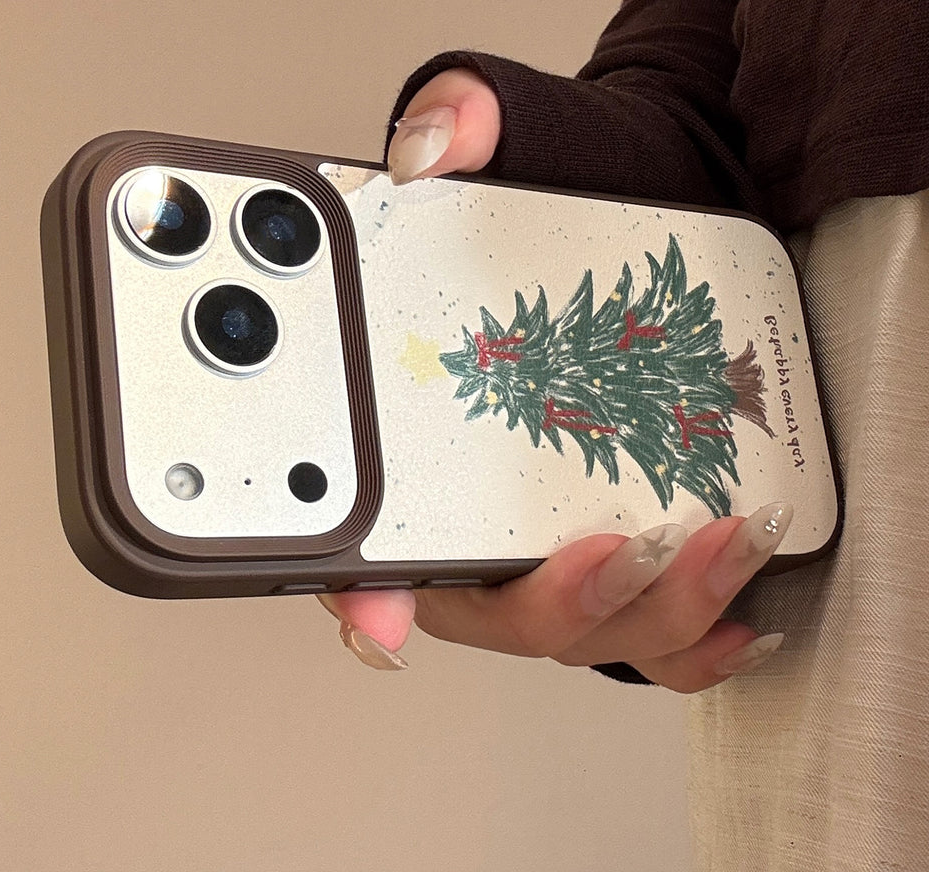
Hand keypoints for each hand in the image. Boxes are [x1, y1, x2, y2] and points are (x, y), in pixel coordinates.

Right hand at [319, 69, 789, 692]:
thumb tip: (434, 145)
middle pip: (480, 600)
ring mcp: (552, 527)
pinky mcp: (626, 537)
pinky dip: (686, 638)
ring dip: (637, 610)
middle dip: (546, 598)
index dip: (352, 580)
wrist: (654, 201)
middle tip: (610, 545)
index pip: (357, 525)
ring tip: (712, 544)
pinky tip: (734, 610)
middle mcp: (476, 496)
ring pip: (570, 622)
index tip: (378, 607)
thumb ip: (463, 121)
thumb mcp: (517, 138)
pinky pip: (641, 626)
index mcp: (416, 425)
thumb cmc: (574, 191)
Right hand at [320, 504, 790, 691]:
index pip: (511, 617)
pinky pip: (676, 643)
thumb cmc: (406, 498)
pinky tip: (757, 620)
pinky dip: (719, 640)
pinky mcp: (627, 592)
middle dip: (661, 594)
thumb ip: (363, 575)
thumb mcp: (373, 521)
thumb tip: (381, 631)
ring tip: (747, 545)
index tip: (609, 552)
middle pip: (596, 633)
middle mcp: (527, 612)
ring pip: (645, 637)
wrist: (440, 476)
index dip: (567, 599)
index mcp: (463, 595)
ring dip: (703, 601)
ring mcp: (583, 608)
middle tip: (708, 536)